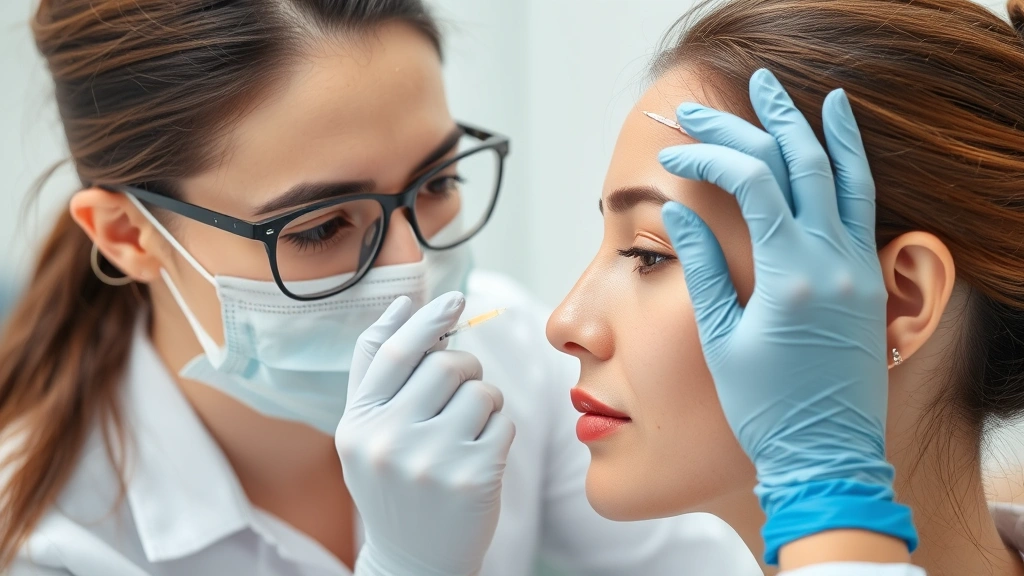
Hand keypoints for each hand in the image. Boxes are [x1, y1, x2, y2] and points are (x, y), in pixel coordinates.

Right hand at [336, 292, 515, 575]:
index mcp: (358, 425)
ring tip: (469, 429)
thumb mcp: (365, 434)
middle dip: (464, 367)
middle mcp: (388, 441)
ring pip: (481, 390)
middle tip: (462, 389)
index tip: (454, 299)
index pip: (394, 352)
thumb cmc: (394, 486)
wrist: (414, 561)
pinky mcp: (473, 477)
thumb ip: (377, 372)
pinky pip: (503, 423)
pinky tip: (479, 456)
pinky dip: (498, 431)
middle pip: (445, 364)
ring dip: (485, 400)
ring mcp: (432, 461)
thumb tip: (403, 305)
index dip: (427, 319)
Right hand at [658, 69, 915, 563]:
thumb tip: (678, 212)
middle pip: (792, 163)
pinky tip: (836, 137)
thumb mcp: (721, 339)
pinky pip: (862, 203)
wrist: (827, 456)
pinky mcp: (869, 279)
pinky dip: (848, 162)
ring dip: (808, 126)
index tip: (674, 151)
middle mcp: (834, 261)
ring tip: (780, 91)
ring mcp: (860, 267)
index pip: (750, 182)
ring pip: (839, 172)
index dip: (709, 155)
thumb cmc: (767, 409)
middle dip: (748, 124)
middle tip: (706, 104)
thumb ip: (703, 267)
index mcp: (791, 275)